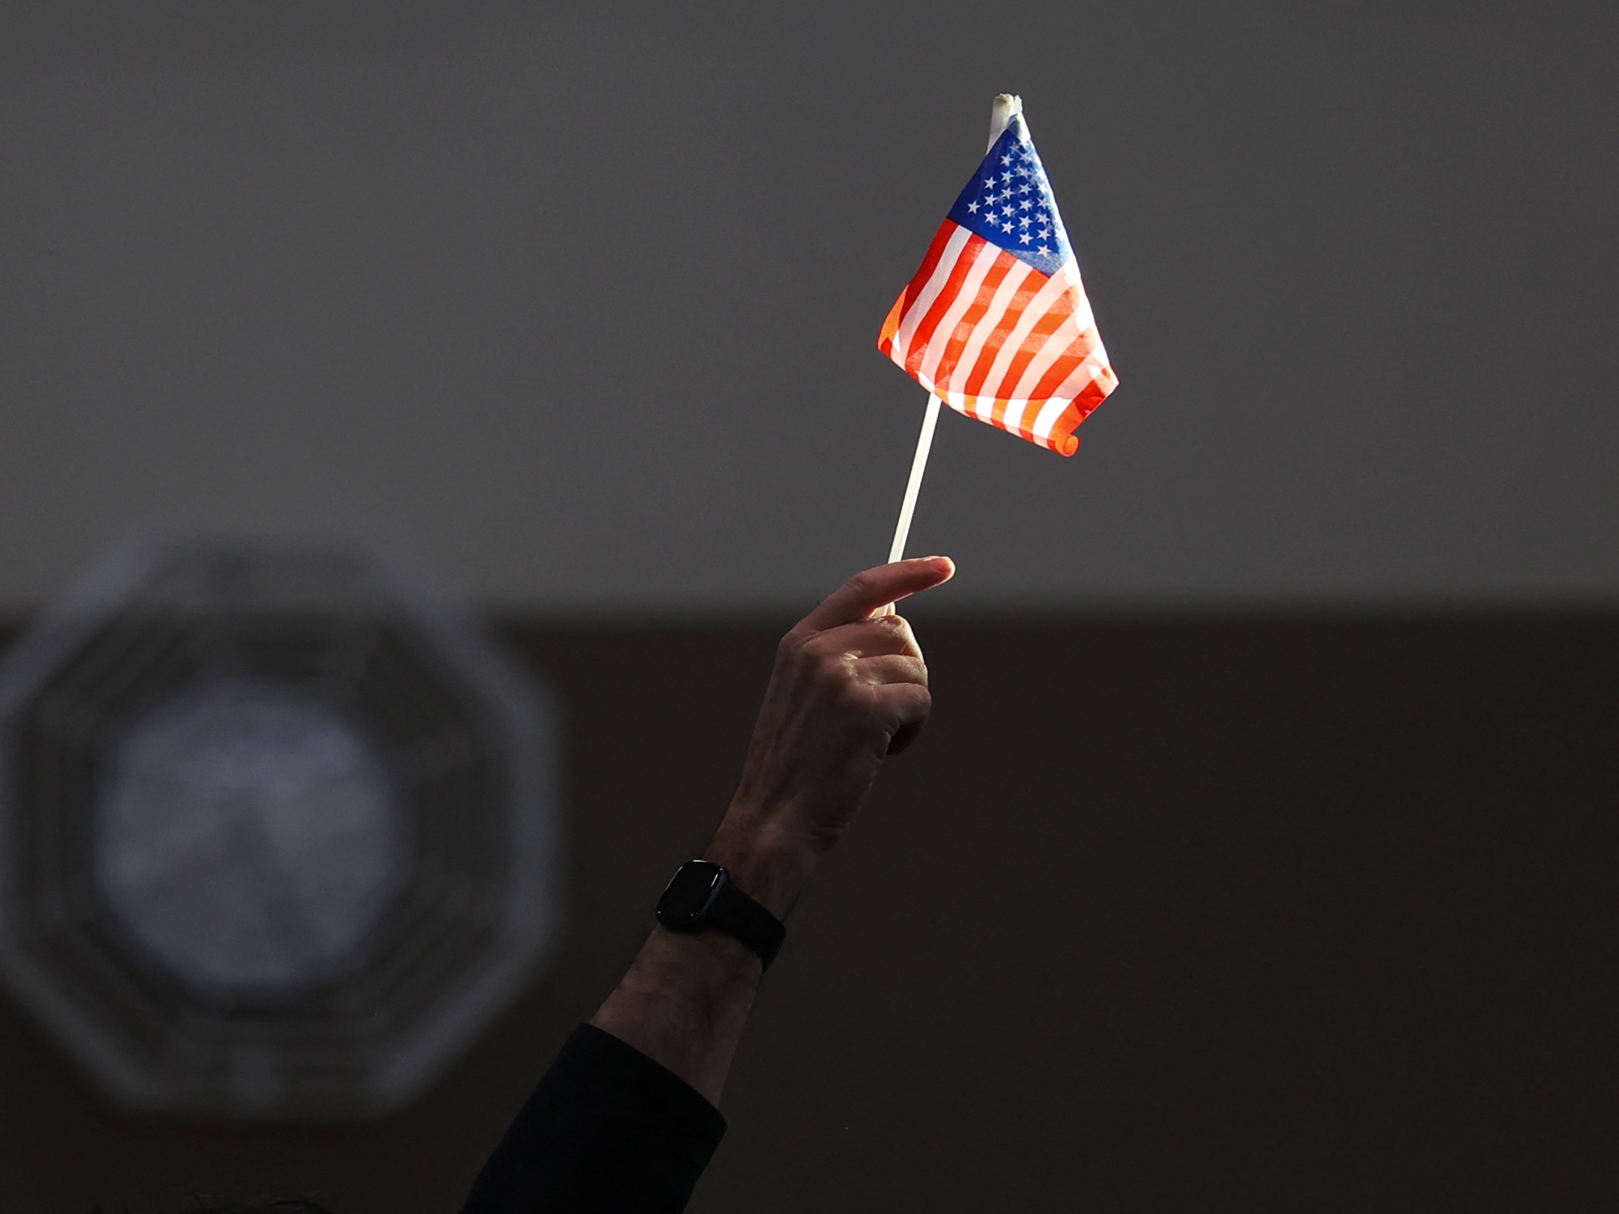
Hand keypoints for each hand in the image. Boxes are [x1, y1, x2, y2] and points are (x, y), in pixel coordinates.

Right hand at [707, 557, 954, 915]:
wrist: (776, 818)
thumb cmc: (796, 765)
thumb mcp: (802, 694)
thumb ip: (839, 653)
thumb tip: (893, 622)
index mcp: (800, 641)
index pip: (864, 589)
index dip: (908, 573)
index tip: (942, 567)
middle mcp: (818, 649)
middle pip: (900, 632)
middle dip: (905, 671)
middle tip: (881, 713)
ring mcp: (842, 676)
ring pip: (915, 669)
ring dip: (908, 707)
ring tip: (873, 740)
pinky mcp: (868, 708)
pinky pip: (921, 700)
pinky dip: (913, 731)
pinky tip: (882, 753)